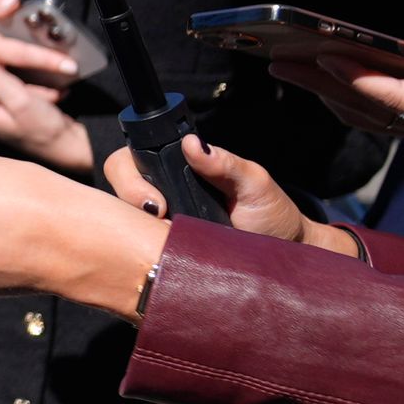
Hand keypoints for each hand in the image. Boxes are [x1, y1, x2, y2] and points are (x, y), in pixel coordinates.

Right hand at [95, 132, 349, 251]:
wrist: (283, 260)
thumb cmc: (272, 214)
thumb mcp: (254, 183)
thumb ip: (224, 162)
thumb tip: (192, 143)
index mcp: (180, 169)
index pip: (132, 158)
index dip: (132, 177)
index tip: (157, 201)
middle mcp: (162, 192)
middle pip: (119, 185)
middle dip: (132, 200)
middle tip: (163, 218)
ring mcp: (158, 222)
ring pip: (123, 218)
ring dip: (139, 229)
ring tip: (169, 239)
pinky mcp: (160, 250)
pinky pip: (136, 247)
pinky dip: (143, 251)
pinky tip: (162, 255)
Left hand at [272, 30, 403, 145]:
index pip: (393, 96)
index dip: (356, 77)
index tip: (323, 55)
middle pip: (364, 106)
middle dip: (319, 83)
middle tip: (277, 60)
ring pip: (363, 112)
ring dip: (322, 90)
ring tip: (286, 66)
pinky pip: (375, 113)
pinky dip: (343, 95)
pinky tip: (320, 78)